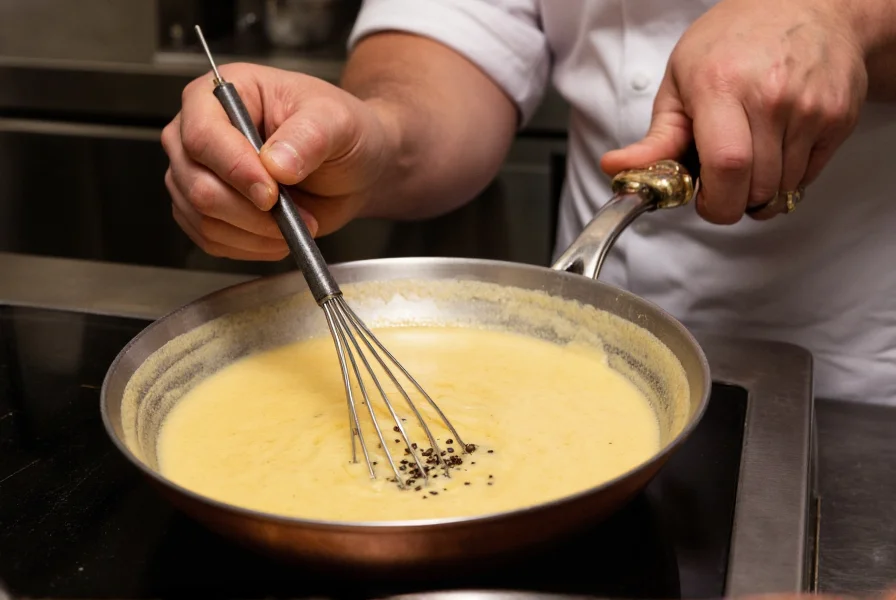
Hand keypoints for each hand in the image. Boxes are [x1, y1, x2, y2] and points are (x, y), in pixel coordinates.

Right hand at [161, 63, 394, 259]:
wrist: (350, 165)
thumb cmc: (338, 131)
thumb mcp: (337, 121)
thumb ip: (308, 136)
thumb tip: (276, 163)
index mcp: (221, 93)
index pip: (203, 135)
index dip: (235, 169)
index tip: (271, 193)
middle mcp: (198, 131)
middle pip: (196, 183)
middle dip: (249, 210)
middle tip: (292, 213)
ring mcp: (196, 172)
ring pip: (202, 217)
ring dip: (254, 232)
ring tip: (295, 222)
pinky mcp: (204, 210)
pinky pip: (211, 240)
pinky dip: (249, 246)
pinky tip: (279, 234)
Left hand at [601, 0, 867, 223]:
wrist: (808, 6)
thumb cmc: (733, 42)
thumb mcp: (680, 82)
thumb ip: (655, 138)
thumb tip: (616, 169)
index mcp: (722, 87)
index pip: (727, 166)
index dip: (715, 202)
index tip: (704, 201)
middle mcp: (771, 97)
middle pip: (755, 188)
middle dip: (733, 200)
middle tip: (722, 180)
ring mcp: (811, 108)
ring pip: (783, 189)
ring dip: (760, 190)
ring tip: (749, 156)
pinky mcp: (839, 119)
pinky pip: (808, 177)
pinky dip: (788, 176)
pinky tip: (776, 145)